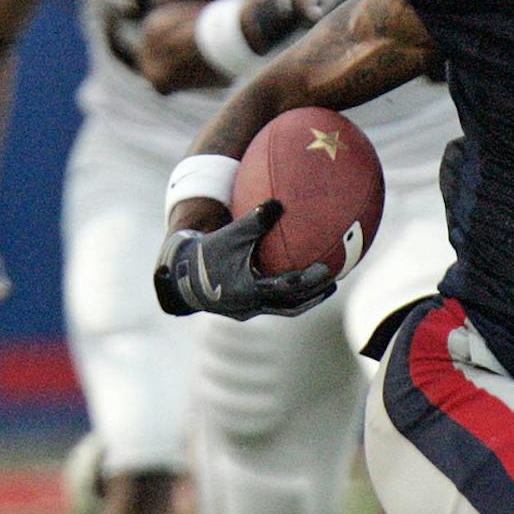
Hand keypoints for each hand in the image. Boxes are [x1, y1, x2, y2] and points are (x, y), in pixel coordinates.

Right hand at [153, 201, 335, 319]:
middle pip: (290, 305)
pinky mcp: (244, 310)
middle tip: (335, 282)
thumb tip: (278, 202)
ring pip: (283, 309)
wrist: (179, 275)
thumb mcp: (230, 234)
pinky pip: (273, 305)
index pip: (285, 289)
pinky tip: (299, 284)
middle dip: (314, 295)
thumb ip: (255, 220)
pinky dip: (289, 297)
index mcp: (246, 291)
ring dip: (305, 299)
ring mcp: (247, 311)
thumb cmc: (205, 252)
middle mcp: (249, 306)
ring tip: (325, 287)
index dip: (308, 281)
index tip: (328, 270)